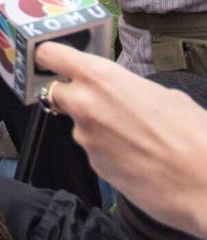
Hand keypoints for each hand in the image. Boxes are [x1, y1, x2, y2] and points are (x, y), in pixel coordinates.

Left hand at [34, 43, 206, 238]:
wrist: (205, 184)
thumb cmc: (194, 134)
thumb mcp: (162, 95)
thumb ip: (127, 89)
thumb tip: (120, 94)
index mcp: (100, 77)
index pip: (51, 55)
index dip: (48, 57)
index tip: (48, 58)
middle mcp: (83, 104)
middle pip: (57, 92)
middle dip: (73, 96)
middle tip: (102, 103)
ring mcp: (84, 136)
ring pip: (80, 124)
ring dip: (98, 127)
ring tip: (137, 136)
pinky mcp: (93, 164)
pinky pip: (95, 149)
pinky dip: (109, 150)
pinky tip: (137, 156)